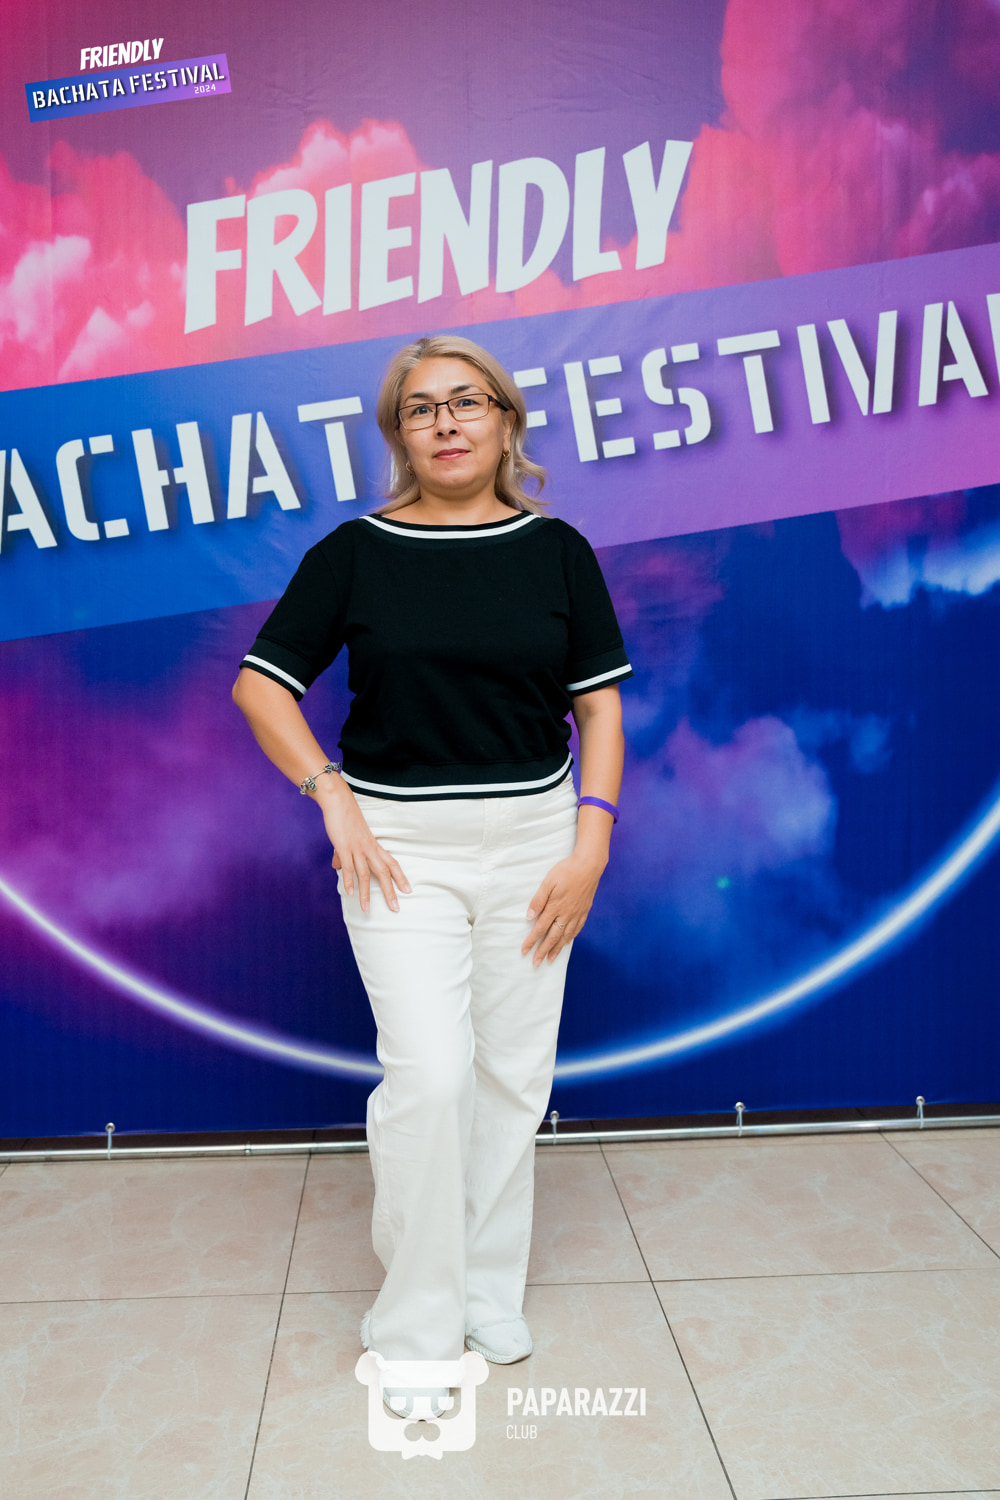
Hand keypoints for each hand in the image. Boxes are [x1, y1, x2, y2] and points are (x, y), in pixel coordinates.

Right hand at [315, 785, 410, 913]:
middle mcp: (368, 848)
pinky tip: (350, 893)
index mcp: (373, 845)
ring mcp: (357, 848)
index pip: (391, 862)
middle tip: (396, 908)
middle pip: (383, 872)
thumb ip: (344, 854)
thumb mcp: (349, 838)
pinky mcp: (344, 846)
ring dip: (366, 893)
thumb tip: (338, 868)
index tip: (408, 890)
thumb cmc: (345, 818)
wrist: (338, 800)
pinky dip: (349, 881)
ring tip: (367, 909)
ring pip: (366, 874)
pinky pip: (348, 867)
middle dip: (390, 891)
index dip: (400, 877)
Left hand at [521, 852, 606, 967]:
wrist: (589, 865)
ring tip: (550, 959)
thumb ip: (539, 899)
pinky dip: (570, 938)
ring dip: (557, 949)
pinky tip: (566, 943)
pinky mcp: (584, 911)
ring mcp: (577, 914)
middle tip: (536, 964)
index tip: (524, 951)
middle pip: (552, 937)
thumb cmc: (566, 871)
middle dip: (543, 951)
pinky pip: (576, 929)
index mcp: (555, 907)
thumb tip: (529, 916)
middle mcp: (566, 914)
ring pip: (565, 936)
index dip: (532, 941)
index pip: (540, 928)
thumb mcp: (548, 882)